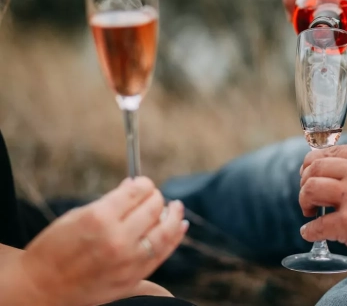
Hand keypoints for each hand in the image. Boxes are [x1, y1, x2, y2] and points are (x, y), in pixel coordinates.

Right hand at [20, 177, 187, 305]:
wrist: (40, 288)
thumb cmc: (53, 249)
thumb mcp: (76, 216)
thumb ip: (109, 202)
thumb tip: (134, 186)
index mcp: (100, 218)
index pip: (137, 192)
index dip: (143, 184)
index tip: (142, 183)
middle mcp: (117, 239)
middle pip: (154, 209)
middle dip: (156, 197)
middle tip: (154, 195)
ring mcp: (128, 260)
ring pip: (165, 231)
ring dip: (174, 215)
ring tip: (177, 207)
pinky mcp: (133, 277)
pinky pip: (163, 253)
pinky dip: (175, 237)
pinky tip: (181, 225)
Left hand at [299, 143, 346, 283]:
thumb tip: (336, 169)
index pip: (331, 151)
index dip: (314, 164)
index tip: (311, 175)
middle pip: (316, 166)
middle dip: (305, 181)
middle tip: (309, 196)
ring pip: (310, 188)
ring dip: (304, 200)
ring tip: (310, 212)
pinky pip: (317, 225)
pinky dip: (309, 231)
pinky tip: (311, 233)